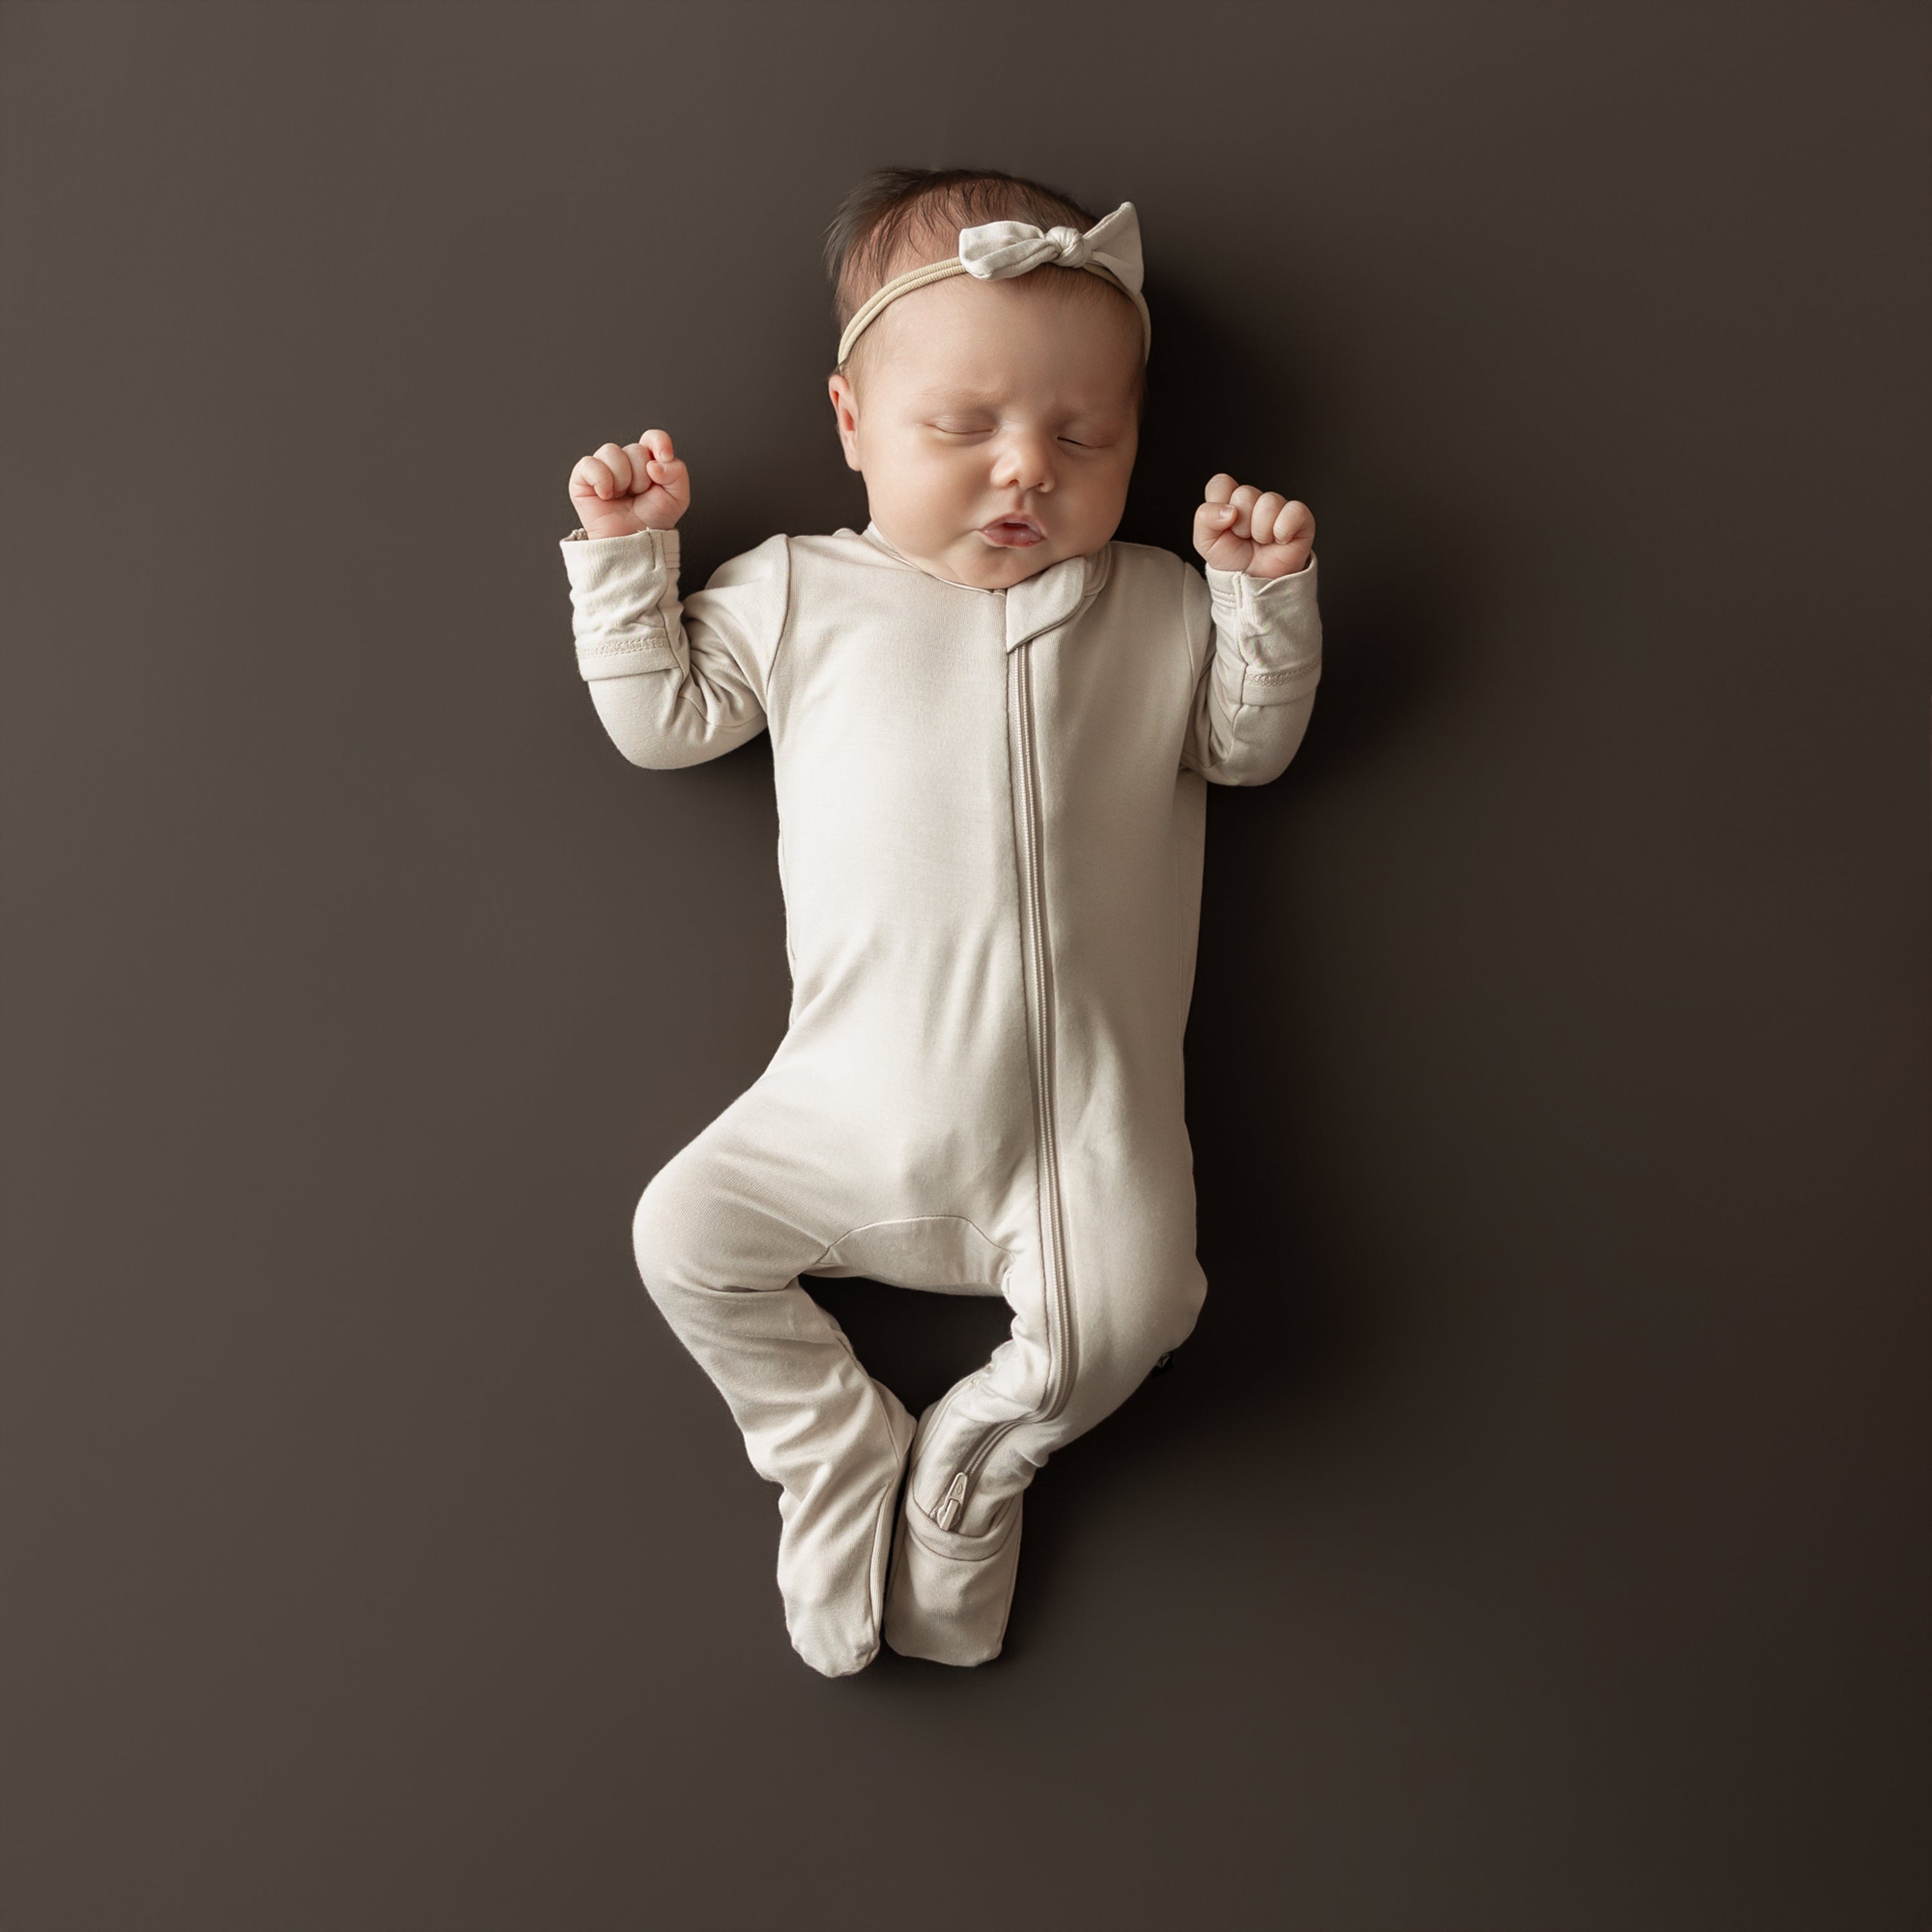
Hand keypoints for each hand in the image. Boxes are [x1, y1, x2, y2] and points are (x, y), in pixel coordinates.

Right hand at [568, 428, 690, 538]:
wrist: (633, 543)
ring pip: (612, 452)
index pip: (652, 437)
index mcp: (647, 462)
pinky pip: (590, 464)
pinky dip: (601, 480)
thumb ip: (677, 471)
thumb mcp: (677, 497)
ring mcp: (603, 467)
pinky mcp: (583, 478)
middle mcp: (625, 461)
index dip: (659, 443)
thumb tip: (655, 463)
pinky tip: (607, 495)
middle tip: (639, 495)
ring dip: (623, 479)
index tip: (664, 458)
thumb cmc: (652, 521)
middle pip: (635, 449)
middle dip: (642, 477)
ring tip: (623, 496)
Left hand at [1192, 474, 1313, 578]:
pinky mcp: (1299, 517)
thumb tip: (1229, 510)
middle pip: (1244, 494)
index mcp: (1230, 502)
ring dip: (1261, 530)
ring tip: (1261, 542)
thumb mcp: (1206, 543)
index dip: (1219, 504)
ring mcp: (1277, 507)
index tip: (1224, 525)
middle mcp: (1254, 501)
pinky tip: (1280, 540)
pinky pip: (1294, 510)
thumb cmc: (1233, 562)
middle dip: (1241, 524)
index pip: (1221, 483)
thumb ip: (1204, 518)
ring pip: (1268, 502)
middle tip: (1244, 539)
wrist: (1254, 586)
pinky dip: (1283, 530)